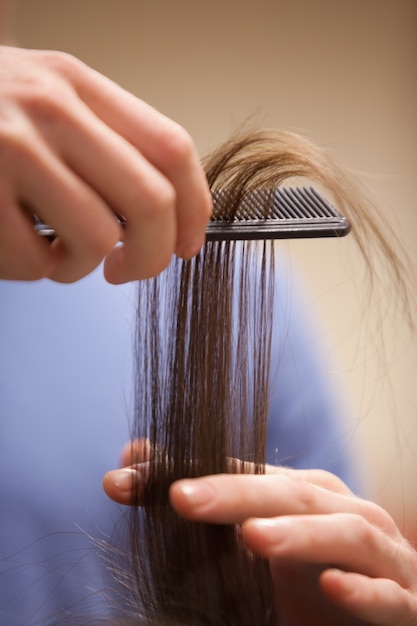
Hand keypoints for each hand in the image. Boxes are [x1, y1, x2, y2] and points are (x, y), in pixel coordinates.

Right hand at [0, 46, 210, 282]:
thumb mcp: (45, 100)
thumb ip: (103, 143)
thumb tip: (166, 214)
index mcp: (78, 84)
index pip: (172, 149)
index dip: (195, 209)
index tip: (189, 243)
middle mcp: (50, 109)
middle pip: (150, 201)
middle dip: (153, 256)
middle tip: (131, 270)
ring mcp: (10, 148)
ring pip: (96, 239)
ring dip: (82, 267)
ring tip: (58, 254)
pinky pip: (34, 262)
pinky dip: (33, 271)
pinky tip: (16, 247)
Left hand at [104, 445, 416, 625]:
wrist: (379, 610)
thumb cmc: (309, 572)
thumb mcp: (249, 538)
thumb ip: (196, 502)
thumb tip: (125, 462)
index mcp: (303, 492)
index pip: (242, 473)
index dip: (190, 474)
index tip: (121, 481)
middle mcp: (342, 510)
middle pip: (288, 492)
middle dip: (234, 493)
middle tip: (179, 498)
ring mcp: (379, 553)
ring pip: (343, 532)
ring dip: (298, 534)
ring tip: (251, 538)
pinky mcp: (405, 600)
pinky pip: (389, 593)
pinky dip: (363, 589)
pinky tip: (332, 588)